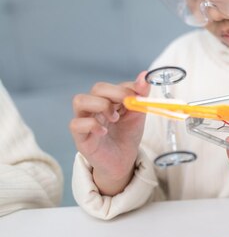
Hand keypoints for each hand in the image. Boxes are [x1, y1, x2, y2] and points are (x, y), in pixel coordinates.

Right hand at [70, 71, 149, 195]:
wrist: (123, 161)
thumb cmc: (127, 136)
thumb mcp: (139, 114)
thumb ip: (141, 95)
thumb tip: (144, 75)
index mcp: (109, 99)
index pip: (113, 84)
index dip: (126, 88)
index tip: (138, 96)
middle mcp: (95, 107)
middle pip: (97, 88)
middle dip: (115, 93)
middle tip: (126, 107)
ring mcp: (85, 120)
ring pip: (80, 100)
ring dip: (101, 105)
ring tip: (115, 118)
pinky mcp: (80, 137)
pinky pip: (76, 124)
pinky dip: (92, 124)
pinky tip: (104, 131)